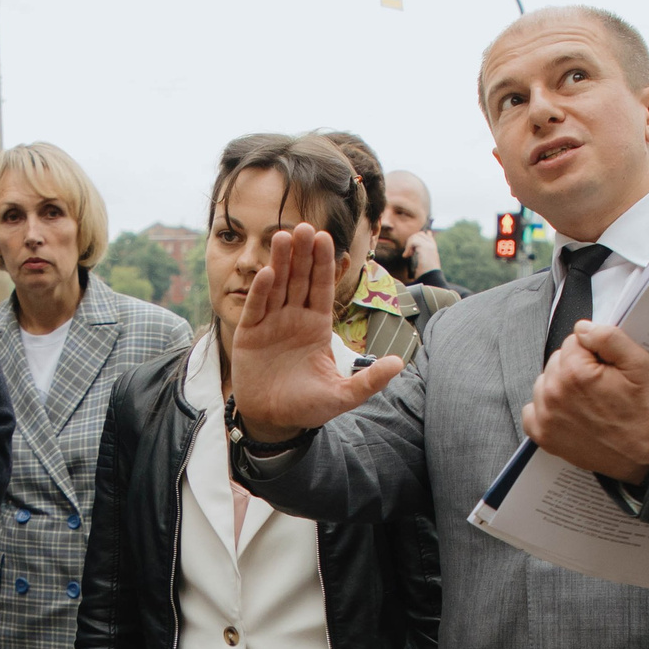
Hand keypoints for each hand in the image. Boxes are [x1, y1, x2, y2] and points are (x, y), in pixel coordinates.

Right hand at [230, 224, 404, 440]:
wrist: (273, 421)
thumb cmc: (308, 407)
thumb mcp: (343, 395)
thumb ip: (369, 380)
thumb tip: (400, 363)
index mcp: (317, 326)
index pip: (322, 287)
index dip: (323, 263)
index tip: (325, 237)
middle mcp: (294, 319)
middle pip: (299, 279)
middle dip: (302, 254)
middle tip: (304, 227)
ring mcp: (270, 324)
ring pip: (277, 286)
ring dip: (280, 262)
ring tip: (283, 236)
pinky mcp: (248, 334)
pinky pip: (256, 308)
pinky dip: (261, 291)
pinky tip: (267, 272)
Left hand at [404, 230, 441, 279]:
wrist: (430, 278)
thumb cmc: (426, 273)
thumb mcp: (423, 262)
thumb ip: (420, 254)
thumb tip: (416, 251)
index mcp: (433, 248)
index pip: (428, 235)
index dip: (418, 237)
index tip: (412, 247)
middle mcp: (432, 245)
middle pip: (419, 234)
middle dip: (411, 241)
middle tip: (409, 253)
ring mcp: (429, 245)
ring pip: (415, 236)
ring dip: (409, 245)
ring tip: (408, 255)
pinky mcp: (425, 247)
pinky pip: (414, 241)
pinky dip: (408, 248)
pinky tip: (406, 256)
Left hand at [522, 319, 648, 483]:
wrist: (642, 455)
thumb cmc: (642, 411)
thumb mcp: (639, 365)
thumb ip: (609, 337)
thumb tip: (582, 327)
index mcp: (575, 372)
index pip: (575, 340)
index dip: (594, 351)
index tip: (607, 368)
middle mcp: (553, 393)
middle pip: (558, 359)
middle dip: (577, 366)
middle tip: (600, 386)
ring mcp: (545, 415)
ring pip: (545, 381)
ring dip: (561, 386)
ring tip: (586, 401)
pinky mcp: (542, 435)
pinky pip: (532, 408)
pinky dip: (546, 407)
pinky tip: (567, 412)